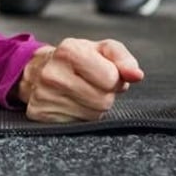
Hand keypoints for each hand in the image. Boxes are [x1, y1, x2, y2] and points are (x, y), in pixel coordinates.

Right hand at [16, 38, 143, 122]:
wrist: (38, 70)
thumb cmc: (77, 59)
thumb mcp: (101, 50)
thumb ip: (123, 58)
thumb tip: (137, 75)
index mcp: (69, 51)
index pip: (110, 78)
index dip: (114, 78)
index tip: (105, 72)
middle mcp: (53, 73)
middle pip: (103, 100)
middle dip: (105, 94)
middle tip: (93, 84)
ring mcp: (44, 95)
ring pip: (93, 115)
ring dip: (94, 106)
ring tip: (82, 93)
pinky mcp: (40, 114)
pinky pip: (77, 125)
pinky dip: (80, 116)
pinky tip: (71, 102)